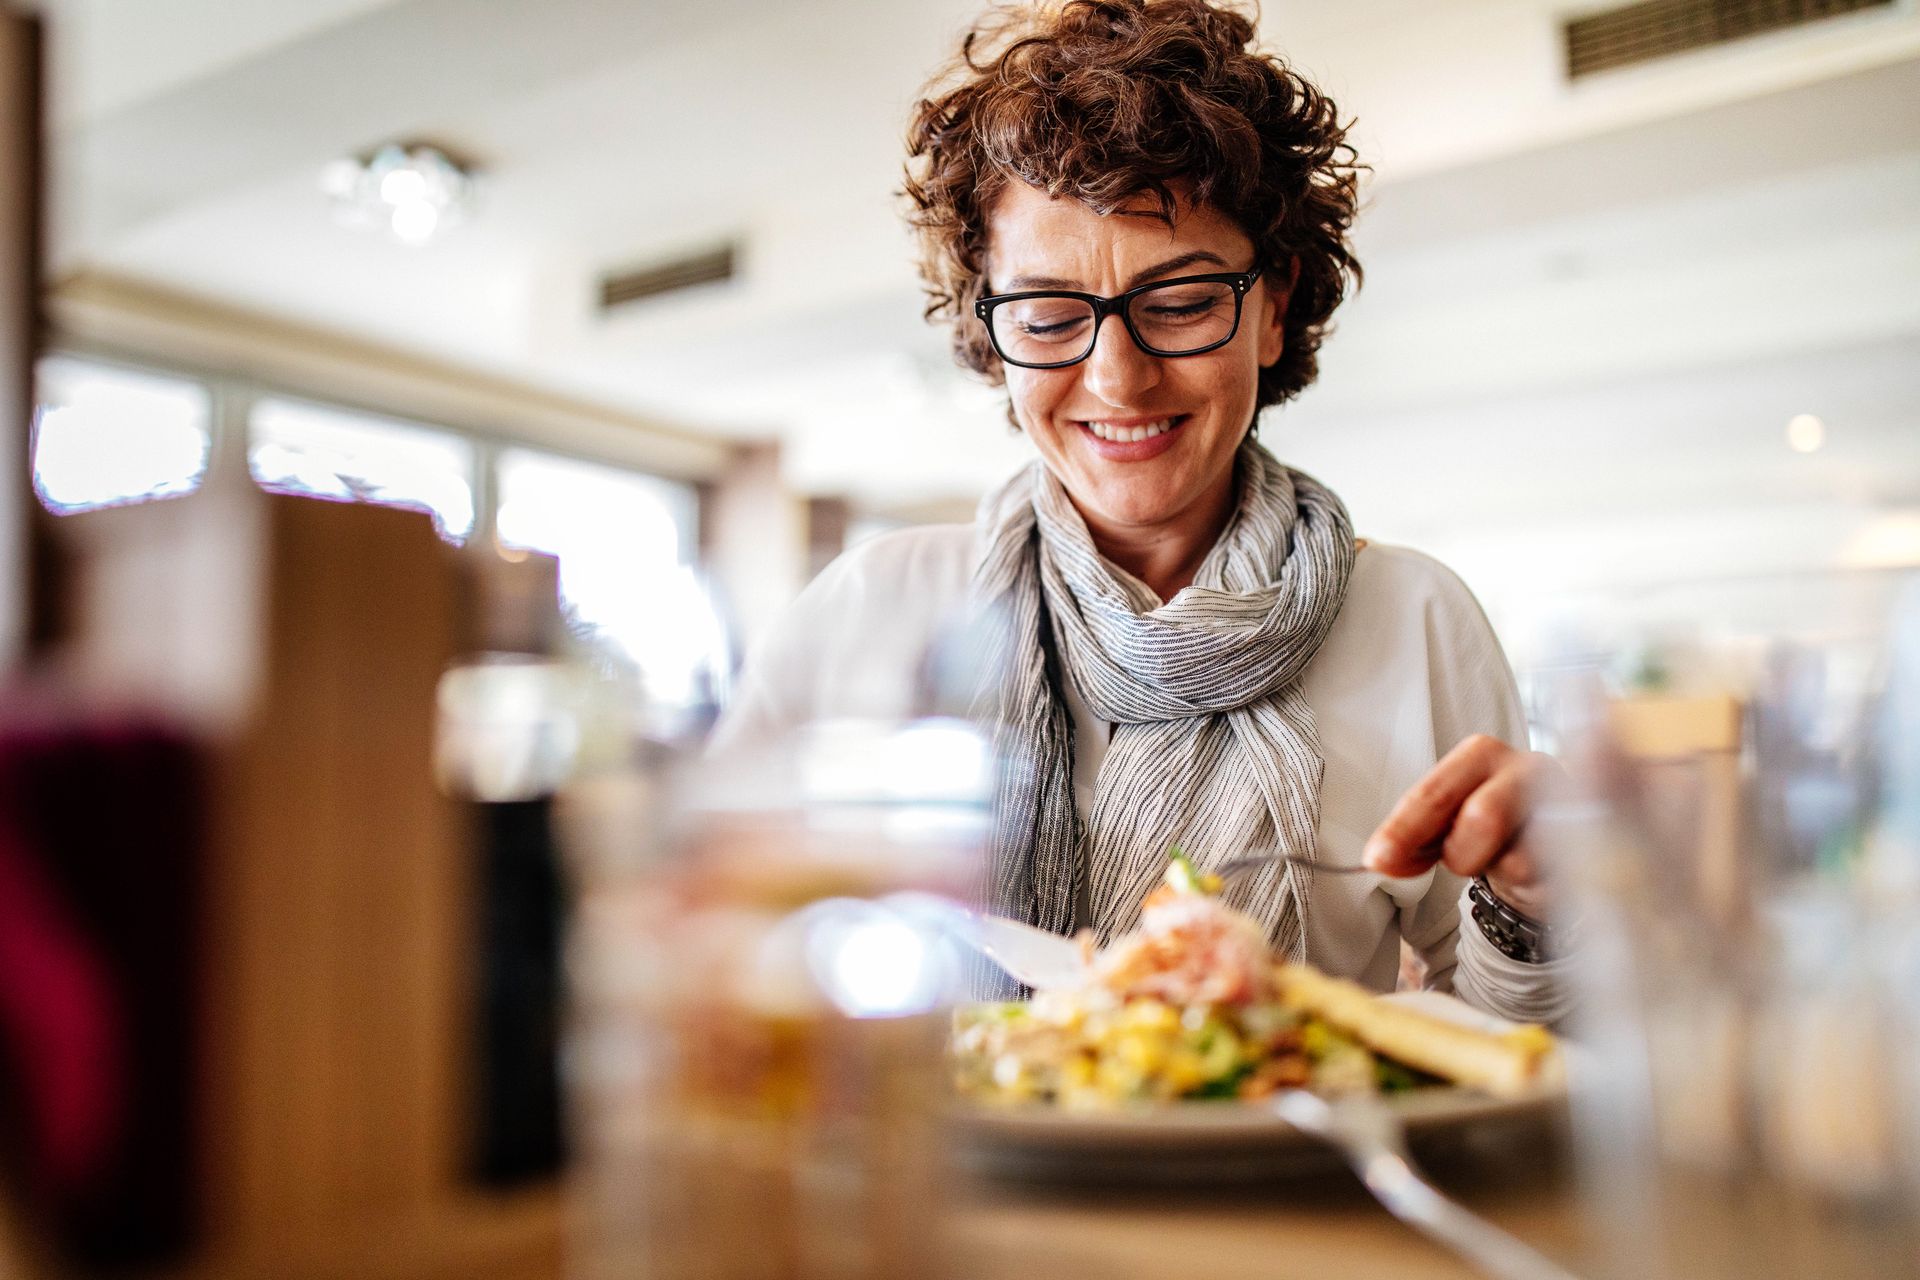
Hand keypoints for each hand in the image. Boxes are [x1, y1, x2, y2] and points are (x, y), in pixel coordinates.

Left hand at [1362, 734, 1560, 919]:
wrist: (1545, 848)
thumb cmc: (1486, 828)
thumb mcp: (1444, 819)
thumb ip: (1413, 832)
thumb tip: (1379, 859)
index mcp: (1481, 754)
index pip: (1435, 793)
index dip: (1403, 831)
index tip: (1377, 860)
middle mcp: (1527, 769)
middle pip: (1483, 817)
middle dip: (1457, 853)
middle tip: (1449, 861)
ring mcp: (1563, 807)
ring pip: (1515, 857)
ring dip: (1492, 869)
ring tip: (1493, 856)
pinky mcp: (1586, 847)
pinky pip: (1544, 878)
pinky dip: (1521, 883)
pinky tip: (1523, 870)